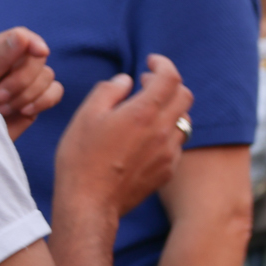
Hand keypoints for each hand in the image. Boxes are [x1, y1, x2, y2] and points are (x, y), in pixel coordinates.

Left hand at [0, 27, 63, 139]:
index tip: (41, 53)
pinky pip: (55, 92)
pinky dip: (43, 101)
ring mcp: (26, 82)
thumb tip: (23, 36)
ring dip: (26, 94)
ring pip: (47, 76)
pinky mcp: (36, 100)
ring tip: (2, 108)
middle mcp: (12, 64)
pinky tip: (23, 111)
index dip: (34, 43)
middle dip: (22, 79)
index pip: (22, 37)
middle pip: (38, 58)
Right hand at [55, 55, 194, 217]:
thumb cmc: (81, 158)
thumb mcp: (86, 116)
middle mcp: (163, 131)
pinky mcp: (168, 170)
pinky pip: (178, 143)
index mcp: (143, 113)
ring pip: (184, 120)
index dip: (163, 64)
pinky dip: (167, 132)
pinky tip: (147, 137)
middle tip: (146, 84)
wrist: (89, 204)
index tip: (151, 62)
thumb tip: (127, 80)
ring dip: (170, 109)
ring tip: (146, 111)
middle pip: (185, 96)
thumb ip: (109, 91)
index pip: (170, 77)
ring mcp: (169, 152)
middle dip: (169, 84)